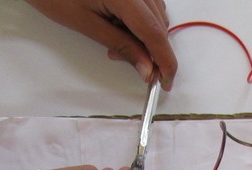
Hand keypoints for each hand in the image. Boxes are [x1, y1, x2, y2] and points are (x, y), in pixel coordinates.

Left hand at [25, 0, 177, 90]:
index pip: (156, 34)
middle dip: (153, 52)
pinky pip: (149, 6)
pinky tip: (121, 28)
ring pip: (157, 16)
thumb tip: (146, 68)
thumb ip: (121, 45)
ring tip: (118, 44)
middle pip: (160, 26)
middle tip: (138, 69)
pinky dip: (141, 23)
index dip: (165, 61)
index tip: (165, 82)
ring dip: (146, 37)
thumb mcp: (86, 23)